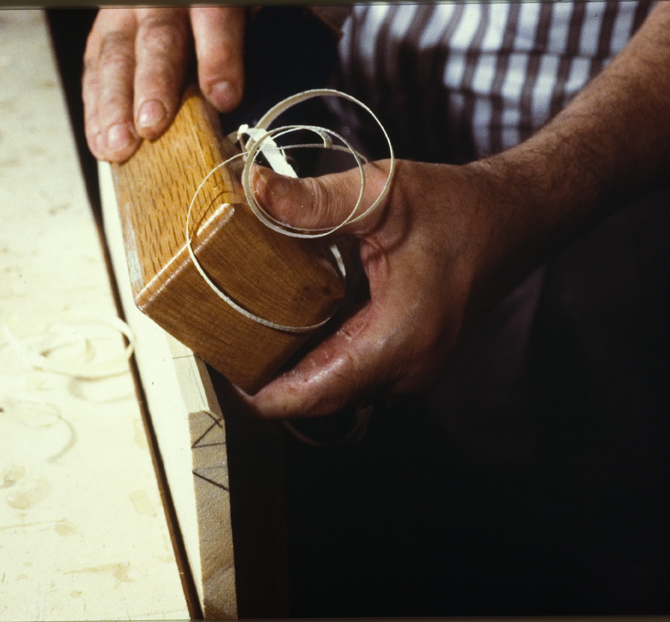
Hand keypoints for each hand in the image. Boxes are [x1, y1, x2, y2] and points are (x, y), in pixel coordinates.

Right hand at [82, 7, 245, 162]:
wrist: (175, 5)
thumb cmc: (208, 22)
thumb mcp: (234, 24)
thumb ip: (233, 53)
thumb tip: (231, 101)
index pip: (214, 19)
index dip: (218, 58)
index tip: (225, 98)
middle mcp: (162, 3)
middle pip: (157, 40)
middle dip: (154, 85)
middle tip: (152, 124)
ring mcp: (125, 19)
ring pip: (116, 58)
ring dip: (116, 107)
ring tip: (120, 146)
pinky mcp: (102, 39)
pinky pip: (94, 74)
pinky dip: (96, 112)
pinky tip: (101, 143)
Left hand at [242, 158, 523, 417]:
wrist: (513, 218)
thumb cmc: (458, 208)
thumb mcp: (381, 193)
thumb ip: (315, 199)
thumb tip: (255, 193)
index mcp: (401, 337)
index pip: (317, 393)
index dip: (263, 397)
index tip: (222, 378)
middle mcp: (409, 367)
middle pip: (320, 399)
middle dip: (268, 384)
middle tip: (222, 348)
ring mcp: (413, 369)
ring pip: (336, 390)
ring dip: (292, 373)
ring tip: (244, 339)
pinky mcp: (411, 359)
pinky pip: (353, 374)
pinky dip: (318, 360)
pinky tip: (289, 330)